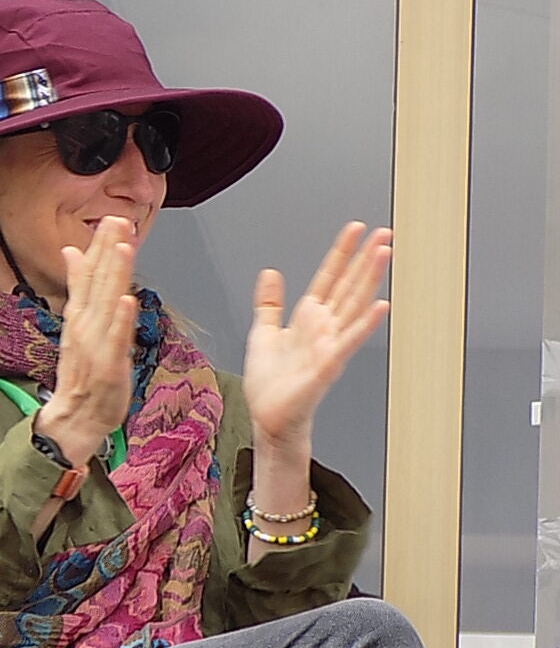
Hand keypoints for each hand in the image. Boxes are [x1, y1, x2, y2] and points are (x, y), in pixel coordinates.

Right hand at [35, 216, 137, 466]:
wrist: (74, 417)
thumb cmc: (80, 372)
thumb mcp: (76, 322)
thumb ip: (78, 285)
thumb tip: (72, 252)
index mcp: (80, 313)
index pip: (89, 272)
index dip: (100, 245)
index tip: (111, 219)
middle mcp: (85, 324)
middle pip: (98, 281)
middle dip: (108, 250)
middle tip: (118, 221)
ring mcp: (96, 344)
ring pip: (107, 304)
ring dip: (114, 276)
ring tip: (123, 248)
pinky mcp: (109, 365)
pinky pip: (116, 339)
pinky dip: (121, 320)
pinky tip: (127, 300)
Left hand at [243, 222, 391, 452]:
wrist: (268, 419)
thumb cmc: (270, 385)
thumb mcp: (263, 332)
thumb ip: (269, 303)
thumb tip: (270, 272)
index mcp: (309, 319)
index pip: (329, 277)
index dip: (342, 252)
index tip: (355, 229)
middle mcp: (324, 329)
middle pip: (349, 286)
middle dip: (365, 259)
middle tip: (384, 232)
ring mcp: (329, 346)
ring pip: (354, 306)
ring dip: (370, 279)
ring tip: (385, 254)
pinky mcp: (327, 366)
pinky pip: (349, 341)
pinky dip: (365, 323)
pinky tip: (381, 305)